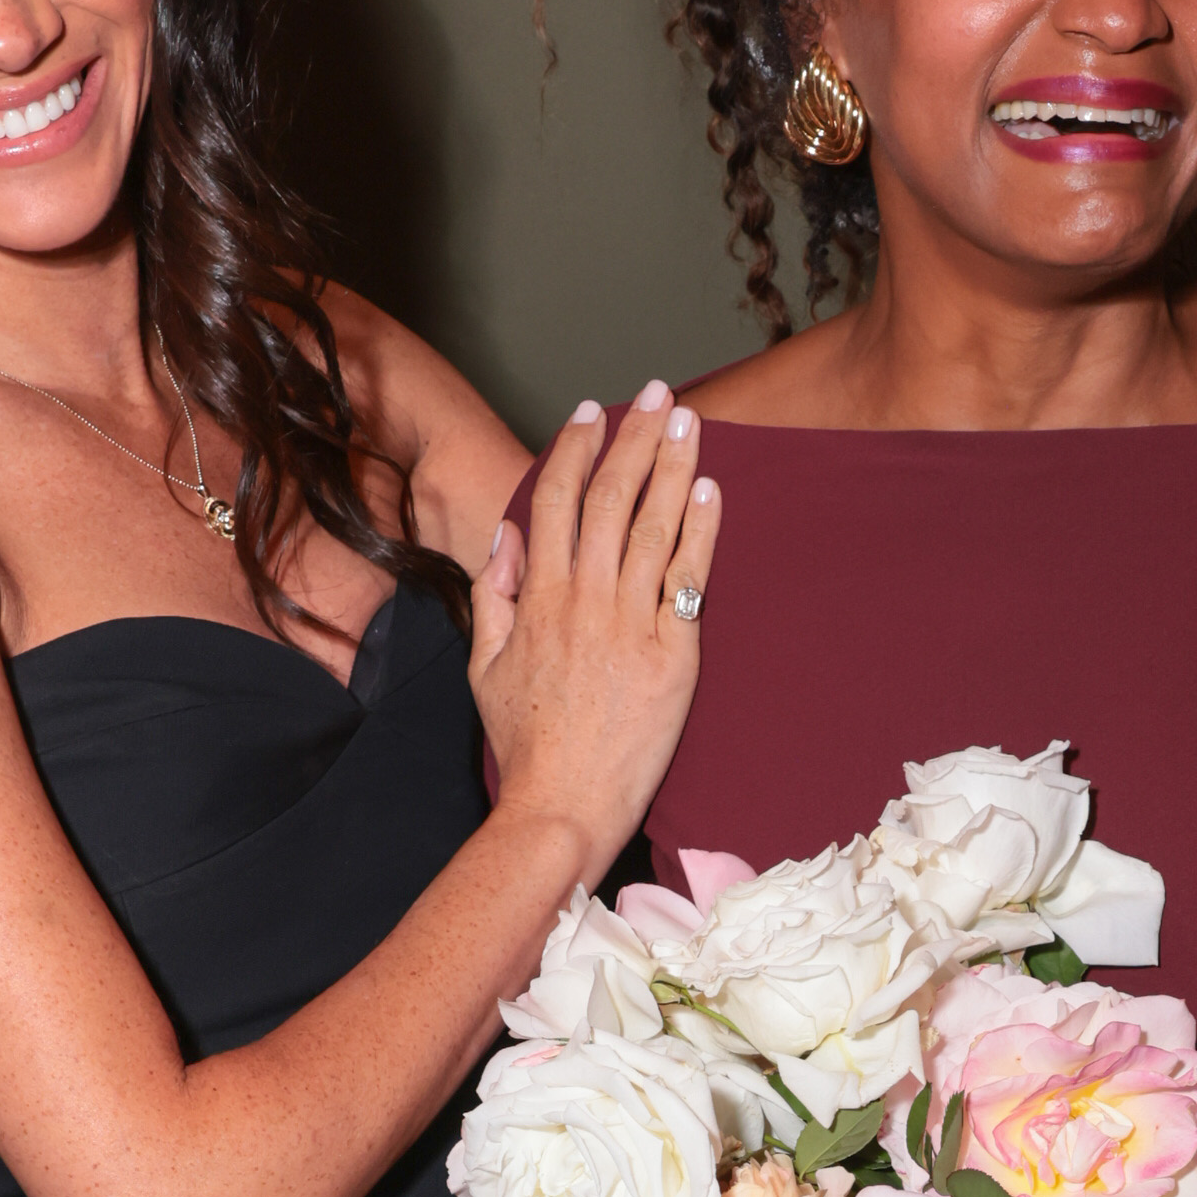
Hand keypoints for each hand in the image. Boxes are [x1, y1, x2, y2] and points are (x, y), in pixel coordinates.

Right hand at [474, 380, 717, 875]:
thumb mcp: (485, 666)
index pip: (554, 502)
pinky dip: (701, 531)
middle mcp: (583, 599)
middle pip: (611, 499)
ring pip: (653, 527)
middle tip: (656, 392)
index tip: (593, 411)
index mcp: (537, 598)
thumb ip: (495, 595)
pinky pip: (689, 579)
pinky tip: (711, 490)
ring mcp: (630, 624)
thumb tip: (507, 537)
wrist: (562, 804)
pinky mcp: (673, 656)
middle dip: (634, 438)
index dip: (575, 449)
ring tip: (688, 423)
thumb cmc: (525, 743)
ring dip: (673, 467)